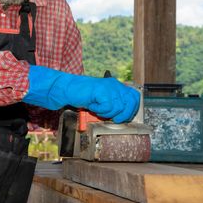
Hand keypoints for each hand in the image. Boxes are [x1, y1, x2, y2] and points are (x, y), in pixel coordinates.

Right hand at [24, 66, 139, 122]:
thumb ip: (113, 104)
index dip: (132, 108)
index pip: (134, 96)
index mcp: (116, 85)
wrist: (68, 89)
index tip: (124, 116)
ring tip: (97, 109)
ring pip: (118, 107)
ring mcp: (109, 86)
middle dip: (123, 114)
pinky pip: (107, 107)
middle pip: (129, 103)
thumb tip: (125, 116)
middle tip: (112, 118)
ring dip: (106, 113)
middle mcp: (114, 84)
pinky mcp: (101, 90)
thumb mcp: (102, 100)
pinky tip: (92, 106)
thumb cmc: (83, 96)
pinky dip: (99, 110)